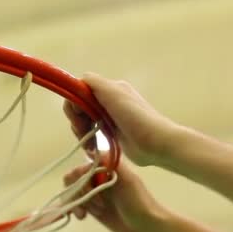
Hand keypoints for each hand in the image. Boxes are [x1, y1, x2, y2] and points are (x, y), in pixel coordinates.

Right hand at [63, 73, 178, 165]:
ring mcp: (110, 117)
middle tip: (83, 134)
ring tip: (89, 146)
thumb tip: (76, 82)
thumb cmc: (136, 118)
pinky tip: (92, 149)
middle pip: (79, 106)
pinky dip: (88, 139)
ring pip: (84, 120)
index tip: (79, 118)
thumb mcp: (114, 94)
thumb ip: (93, 83)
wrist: (158, 144)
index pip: (79, 89)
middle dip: (77, 120)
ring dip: (81, 132)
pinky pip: (92, 131)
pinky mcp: (112, 132)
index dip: (74, 103)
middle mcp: (109, 100)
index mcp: (109, 88)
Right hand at [63, 160, 166, 231]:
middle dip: (78, 192)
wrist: (146, 226)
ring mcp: (94, 192)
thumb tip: (91, 152)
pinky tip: (80, 216)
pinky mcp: (92, 206)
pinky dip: (72, 208)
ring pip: (72, 191)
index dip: (82, 179)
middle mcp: (98, 177)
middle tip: (92, 205)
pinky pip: (74, 203)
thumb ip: (110, 164)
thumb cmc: (139, 201)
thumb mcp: (127, 180)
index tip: (91, 191)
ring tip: (85, 214)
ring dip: (75, 202)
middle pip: (74, 178)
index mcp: (106, 167)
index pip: (83, 166)